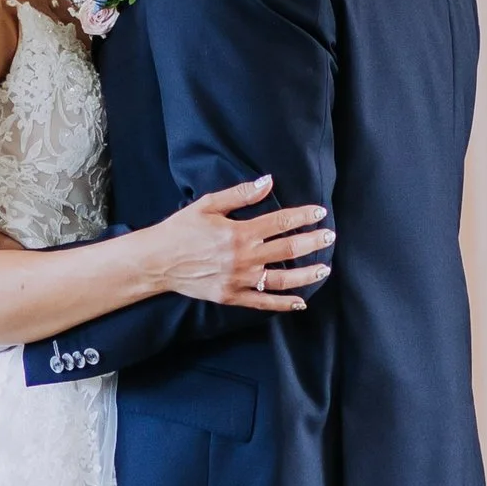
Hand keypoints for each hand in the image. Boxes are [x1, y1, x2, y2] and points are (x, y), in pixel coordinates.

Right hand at [146, 176, 334, 311]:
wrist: (157, 261)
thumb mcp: (207, 204)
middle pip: (288, 250)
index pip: (281, 222)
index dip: (303, 216)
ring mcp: (239, 280)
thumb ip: (240, 194)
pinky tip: (300, 302)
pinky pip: (263, 302)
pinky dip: (283, 304)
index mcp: (239, 232)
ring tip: (324, 269)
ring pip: (281, 280)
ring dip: (306, 274)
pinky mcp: (231, 296)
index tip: (319, 213)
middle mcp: (243, 257)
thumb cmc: (180, 229)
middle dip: (313, 242)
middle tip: (330, 237)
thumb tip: (268, 181)